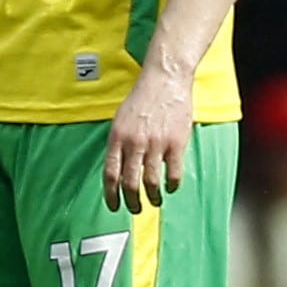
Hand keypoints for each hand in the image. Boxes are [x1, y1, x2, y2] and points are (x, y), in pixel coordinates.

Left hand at [103, 69, 193, 213]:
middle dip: (132, 202)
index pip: (110, 175)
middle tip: (135, 208)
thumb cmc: (143, 97)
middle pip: (130, 183)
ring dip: (153, 197)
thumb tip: (118, 170)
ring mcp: (156, 143)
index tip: (115, 206)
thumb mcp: (120, 119)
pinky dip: (172, 184)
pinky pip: (173, 173)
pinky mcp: (176, 143)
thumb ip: (118, 144)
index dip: (111, 196)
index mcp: (117, 138)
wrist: (165, 78)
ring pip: (151, 182)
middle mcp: (135, 143)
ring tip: (155, 200)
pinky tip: (172, 186)